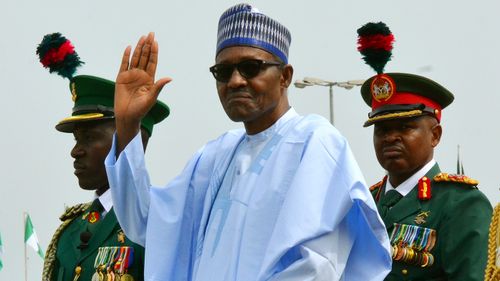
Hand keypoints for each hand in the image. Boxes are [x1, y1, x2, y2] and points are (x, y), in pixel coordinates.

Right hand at [115, 32, 171, 152]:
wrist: (127, 116)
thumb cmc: (141, 110)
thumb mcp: (151, 98)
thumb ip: (158, 86)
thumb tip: (170, 78)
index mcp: (149, 79)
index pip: (152, 62)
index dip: (154, 52)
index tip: (156, 42)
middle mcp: (141, 75)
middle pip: (144, 57)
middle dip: (148, 46)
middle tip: (151, 34)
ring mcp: (131, 75)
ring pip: (135, 58)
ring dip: (139, 48)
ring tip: (142, 37)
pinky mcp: (121, 78)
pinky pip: (123, 64)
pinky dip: (126, 56)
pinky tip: (129, 47)